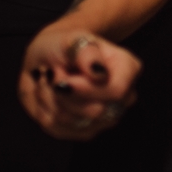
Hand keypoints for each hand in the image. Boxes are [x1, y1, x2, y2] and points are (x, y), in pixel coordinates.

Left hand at [18, 25, 141, 140]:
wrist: (46, 60)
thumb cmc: (63, 46)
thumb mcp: (72, 40)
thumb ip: (87, 53)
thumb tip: (98, 73)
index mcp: (127, 69)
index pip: (117, 90)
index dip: (86, 89)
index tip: (62, 78)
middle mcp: (122, 98)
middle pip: (94, 111)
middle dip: (63, 93)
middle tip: (52, 74)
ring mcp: (105, 118)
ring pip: (72, 122)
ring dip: (49, 99)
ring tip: (48, 82)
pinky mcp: (84, 132)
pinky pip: (58, 129)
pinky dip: (44, 111)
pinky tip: (48, 96)